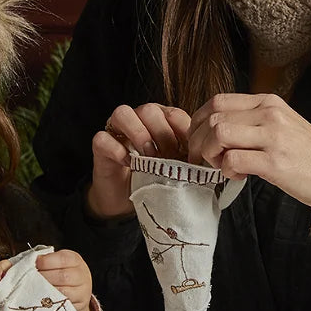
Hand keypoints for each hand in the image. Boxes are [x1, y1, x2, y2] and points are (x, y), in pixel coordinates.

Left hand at [36, 249, 96, 310]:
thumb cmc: (61, 273)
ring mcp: (82, 292)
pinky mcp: (78, 306)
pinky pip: (63, 306)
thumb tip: (24, 263)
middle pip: (63, 276)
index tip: (35, 264)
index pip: (63, 259)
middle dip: (44, 278)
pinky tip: (41, 301)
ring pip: (63, 292)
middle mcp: (81, 275)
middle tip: (30, 279)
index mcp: (75, 260)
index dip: (47, 261)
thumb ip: (44, 261)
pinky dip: (50, 304)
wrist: (78, 291)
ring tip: (34, 290)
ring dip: (46, 292)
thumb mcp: (56, 262)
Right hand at [86, 102, 190, 218]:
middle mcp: (138, 118)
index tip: (191, 156)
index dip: (184, 132)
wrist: (127, 200)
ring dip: (139, 135)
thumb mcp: (177, 166)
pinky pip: (103, 138)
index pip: (174, 113)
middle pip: (150, 109)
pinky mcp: (100, 145)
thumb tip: (209, 161)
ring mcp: (116, 129)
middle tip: (169, 159)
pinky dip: (118, 150)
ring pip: (123, 113)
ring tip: (149, 158)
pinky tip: (129, 164)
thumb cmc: (155, 178)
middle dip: (163, 135)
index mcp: (160, 119)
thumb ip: (189, 157)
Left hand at [186, 93, 310, 209]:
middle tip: (202, 160)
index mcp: (268, 102)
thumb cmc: (309, 156)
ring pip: (218, 134)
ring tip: (221, 167)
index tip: (196, 140)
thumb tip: (215, 129)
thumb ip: (251, 122)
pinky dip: (226, 171)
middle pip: (213, 117)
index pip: (217, 101)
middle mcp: (269, 113)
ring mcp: (273, 136)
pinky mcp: (275, 162)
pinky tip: (238, 176)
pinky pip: (233, 160)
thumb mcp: (281, 126)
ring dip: (210, 154)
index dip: (197, 121)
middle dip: (197, 141)